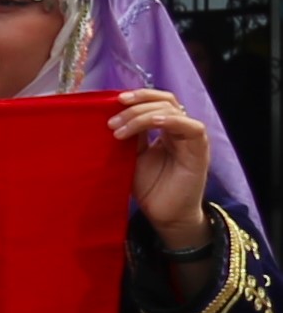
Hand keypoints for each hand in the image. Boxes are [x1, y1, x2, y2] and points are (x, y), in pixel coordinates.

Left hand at [118, 89, 223, 254]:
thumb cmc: (150, 187)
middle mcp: (181, 129)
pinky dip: (171, 120)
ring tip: (119, 131)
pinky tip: (153, 122)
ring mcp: (192, 138)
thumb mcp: (132, 157)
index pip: (157, 101)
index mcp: (166, 128)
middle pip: (165, 101)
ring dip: (143, 116)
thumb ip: (130, 136)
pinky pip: (192, 127)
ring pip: (173, 110)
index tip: (115, 101)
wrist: (164, 215)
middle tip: (112, 122)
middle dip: (135, 107)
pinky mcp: (200, 150)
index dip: (139, 97)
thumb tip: (114, 116)